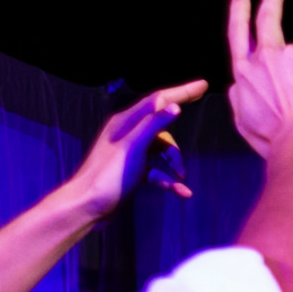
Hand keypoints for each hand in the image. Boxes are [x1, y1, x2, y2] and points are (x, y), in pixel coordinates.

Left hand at [68, 81, 208, 219]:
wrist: (89, 206)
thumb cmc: (107, 176)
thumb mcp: (133, 147)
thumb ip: (154, 125)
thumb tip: (175, 106)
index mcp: (126, 122)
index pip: (158, 100)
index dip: (182, 92)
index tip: (203, 85)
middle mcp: (127, 133)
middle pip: (162, 130)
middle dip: (176, 149)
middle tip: (182, 169)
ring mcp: (130, 152)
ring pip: (161, 151)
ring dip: (174, 165)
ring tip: (180, 181)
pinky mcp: (132, 170)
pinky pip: (157, 170)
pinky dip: (169, 180)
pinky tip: (181, 192)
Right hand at [227, 0, 292, 156]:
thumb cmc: (276, 141)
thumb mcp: (244, 121)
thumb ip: (239, 97)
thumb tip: (237, 83)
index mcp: (244, 73)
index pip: (239, 35)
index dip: (240, 14)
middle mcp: (265, 57)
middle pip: (267, 19)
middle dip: (270, 0)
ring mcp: (292, 53)